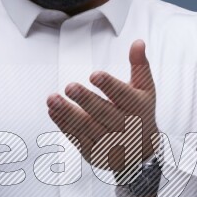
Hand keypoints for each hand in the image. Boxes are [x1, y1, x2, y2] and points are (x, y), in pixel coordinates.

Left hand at [46, 39, 158, 173]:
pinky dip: (64, 125)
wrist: (141, 154)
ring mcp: (109, 143)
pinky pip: (77, 138)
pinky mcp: (94, 153)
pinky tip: (53, 111)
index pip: (123, 96)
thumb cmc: (139, 113)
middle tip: (69, 87)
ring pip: (87, 127)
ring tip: (52, 99)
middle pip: (104, 113)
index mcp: (138, 108)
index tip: (94, 75)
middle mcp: (125, 128)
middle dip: (86, 100)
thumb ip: (139, 66)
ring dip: (68, 113)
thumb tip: (137, 42)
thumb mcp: (145, 90)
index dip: (109, 86)